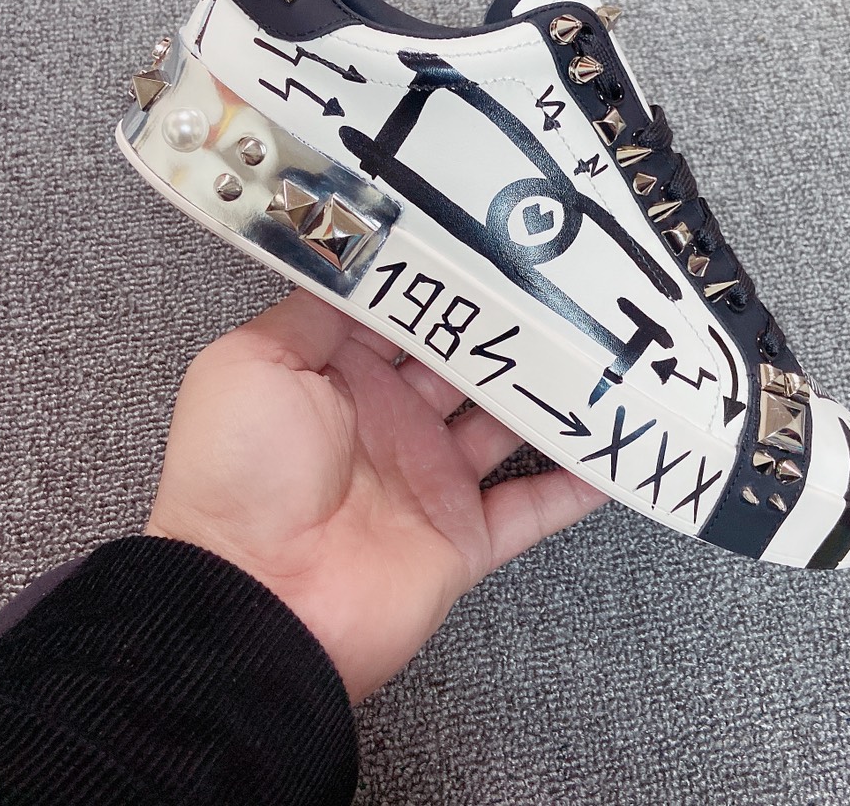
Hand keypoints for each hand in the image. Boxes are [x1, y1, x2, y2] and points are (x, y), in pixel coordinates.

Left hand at [145, 289, 607, 701]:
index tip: (489, 247)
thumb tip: (350, 260)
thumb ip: (311, 312)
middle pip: (466, 367)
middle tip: (559, 291)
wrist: (253, 601)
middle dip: (507, 332)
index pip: (407, 320)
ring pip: (508, 427)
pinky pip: (532, 507)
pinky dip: (575, 484)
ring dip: (548, 397)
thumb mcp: (253, 364)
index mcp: (343, 379)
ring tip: (597, 354)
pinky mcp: (463, 535)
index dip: (445, 287)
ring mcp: (431, 481)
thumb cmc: (238, 477)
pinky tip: (611, 449)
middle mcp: (392, 424)